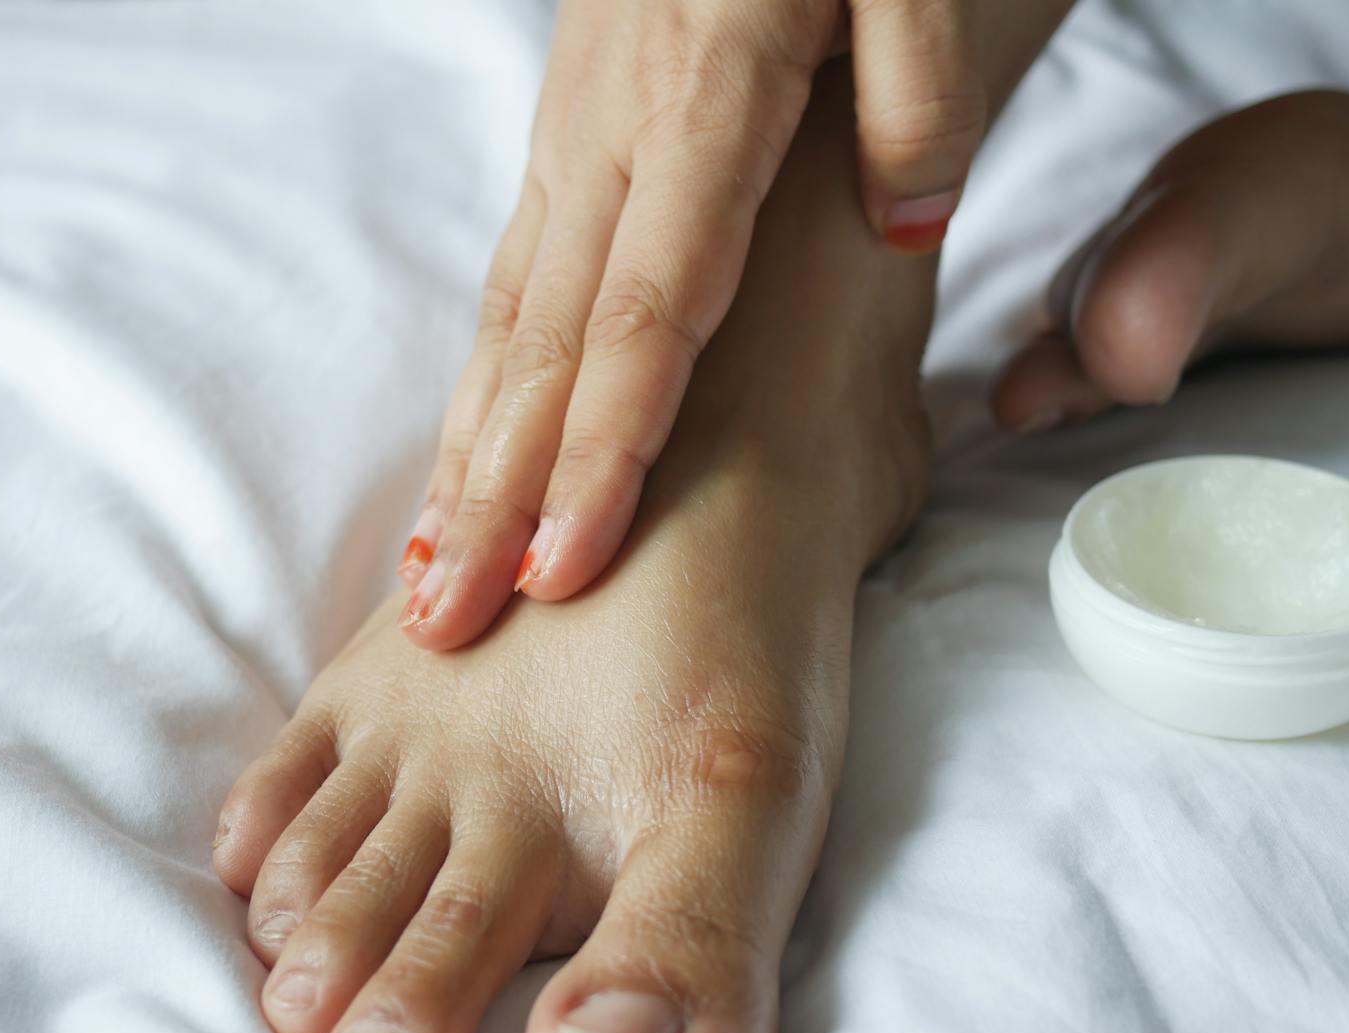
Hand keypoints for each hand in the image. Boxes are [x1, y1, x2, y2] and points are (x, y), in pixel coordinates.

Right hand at [397, 0, 998, 648]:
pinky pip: (511, 286)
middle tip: (447, 628)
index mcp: (705, 98)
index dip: (604, 447)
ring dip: (464, 457)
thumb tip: (910, 223)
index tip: (566, 565)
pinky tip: (459, 466)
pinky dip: (479, 391)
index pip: (646, 310)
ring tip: (429, 581)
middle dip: (495, 496)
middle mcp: (612, 136)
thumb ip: (919, 89)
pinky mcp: (565, 146)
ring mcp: (572, 142)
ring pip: (506, 323)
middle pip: (547, 346)